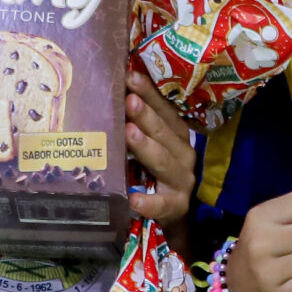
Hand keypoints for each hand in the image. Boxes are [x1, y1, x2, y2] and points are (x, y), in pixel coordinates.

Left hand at [125, 71, 195, 227]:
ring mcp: (182, 182)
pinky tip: (133, 199)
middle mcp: (184, 154)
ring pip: (164, 163)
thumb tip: (107, 94)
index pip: (166, 110)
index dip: (150, 93)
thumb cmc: (155, 174)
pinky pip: (162, 205)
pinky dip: (148, 202)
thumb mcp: (150, 146)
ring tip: (129, 133)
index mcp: (177, 136)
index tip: (130, 75)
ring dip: (146, 148)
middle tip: (128, 99)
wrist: (177, 216)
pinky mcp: (177, 207)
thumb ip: (135, 125)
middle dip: (146, 115)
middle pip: (165, 133)